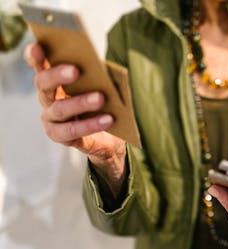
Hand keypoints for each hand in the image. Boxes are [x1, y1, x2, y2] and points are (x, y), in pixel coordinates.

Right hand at [24, 43, 126, 194]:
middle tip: (76, 70)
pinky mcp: (60, 136)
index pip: (39, 65)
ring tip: (101, 98)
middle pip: (43, 84)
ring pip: (60, 109)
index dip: (35, 56)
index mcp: (53, 81)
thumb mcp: (99, 87)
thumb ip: (96, 76)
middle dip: (58, 75)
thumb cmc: (102, 105)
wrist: (107, 138)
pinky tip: (108, 119)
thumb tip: (104, 68)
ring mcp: (51, 119)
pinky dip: (91, 124)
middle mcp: (47, 98)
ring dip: (81, 102)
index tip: (38, 47)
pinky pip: (73, 130)